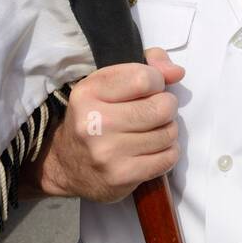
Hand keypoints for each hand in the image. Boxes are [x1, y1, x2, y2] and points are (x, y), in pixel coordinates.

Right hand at [41, 48, 183, 203]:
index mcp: (89, 92)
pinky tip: (152, 150)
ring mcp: (107, 152)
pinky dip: (168, 153)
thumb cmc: (94, 116)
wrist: (64, 165)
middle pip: (162, 107)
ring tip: (151, 132)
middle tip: (154, 112)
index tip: (150, 89)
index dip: (157, 82)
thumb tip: (177, 72)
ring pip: (168, 133)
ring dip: (167, 131)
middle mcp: (94, 122)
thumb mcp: (108, 83)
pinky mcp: (121, 176)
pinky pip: (167, 158)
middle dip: (166, 107)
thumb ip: (146, 65)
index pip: (145, 78)